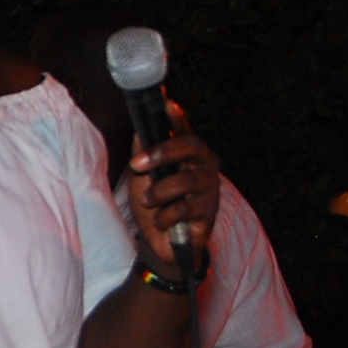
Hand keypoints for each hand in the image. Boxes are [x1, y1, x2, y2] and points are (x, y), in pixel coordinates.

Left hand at [128, 107, 218, 277]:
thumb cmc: (154, 205)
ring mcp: (209, 188)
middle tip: (137, 164)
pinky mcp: (209, 212)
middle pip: (192, 146)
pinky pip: (184, 207)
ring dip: (159, 192)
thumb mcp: (141, 178)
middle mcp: (203, 165)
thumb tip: (140, 131)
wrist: (160, 244)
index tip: (168, 103)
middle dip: (163, 152)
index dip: (178, 117)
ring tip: (147, 201)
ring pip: (186, 180)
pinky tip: (161, 221)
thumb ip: (142, 154)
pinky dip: (165, 215)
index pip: (184, 130)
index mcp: (187, 154)